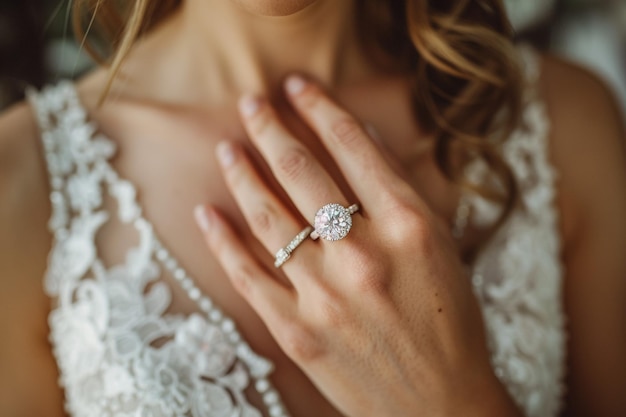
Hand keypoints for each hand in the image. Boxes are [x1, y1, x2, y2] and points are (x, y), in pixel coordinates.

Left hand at [195, 76, 521, 416]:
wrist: (442, 404)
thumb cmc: (451, 324)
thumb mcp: (442, 248)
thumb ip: (401, 193)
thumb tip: (361, 141)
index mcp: (409, 226)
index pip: (352, 147)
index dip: (320, 108)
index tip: (299, 87)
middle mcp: (364, 254)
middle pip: (302, 173)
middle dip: (271, 129)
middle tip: (252, 103)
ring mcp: (324, 295)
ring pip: (268, 218)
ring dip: (242, 176)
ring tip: (228, 148)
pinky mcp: (296, 332)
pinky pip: (248, 276)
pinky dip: (223, 242)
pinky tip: (207, 213)